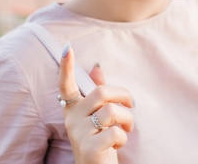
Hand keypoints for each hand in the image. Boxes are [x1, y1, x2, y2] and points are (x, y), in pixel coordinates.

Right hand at [59, 44, 133, 163]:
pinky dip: (124, 137)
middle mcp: (71, 120)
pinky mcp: (89, 148)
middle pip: (101, 92)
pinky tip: (118, 144)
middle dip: (123, 96)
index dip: (66, 67)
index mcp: (72, 109)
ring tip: (126, 128)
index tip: (67, 48)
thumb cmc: (99, 140)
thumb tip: (97, 66)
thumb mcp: (98, 116)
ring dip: (127, 119)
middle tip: (131, 105)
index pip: (66, 85)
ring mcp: (79, 134)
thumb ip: (97, 93)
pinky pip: (115, 132)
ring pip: (111, 111)